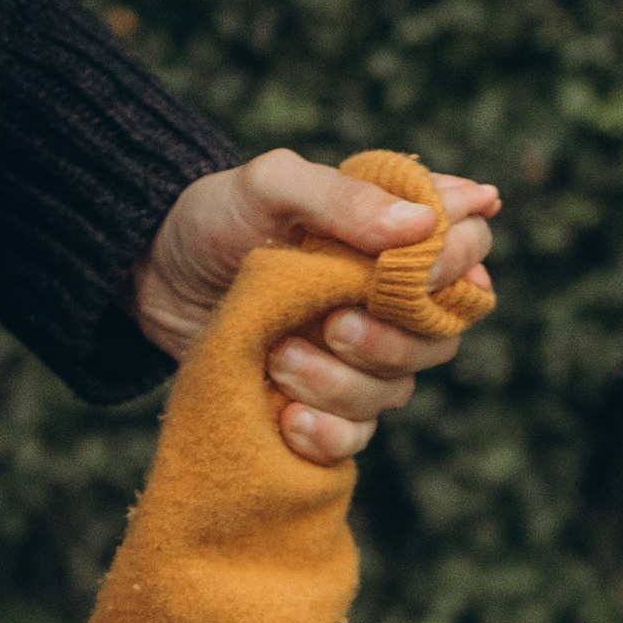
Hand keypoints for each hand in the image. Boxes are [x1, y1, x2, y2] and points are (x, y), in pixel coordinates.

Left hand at [130, 150, 499, 468]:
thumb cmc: (216, 217)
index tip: (410, 272)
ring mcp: (359, 356)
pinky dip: (327, 433)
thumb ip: (343, 198)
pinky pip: (355, 438)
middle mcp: (389, 299)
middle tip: (333, 325)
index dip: (454, 265)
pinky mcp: (324, 402)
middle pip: (441, 335)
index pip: (470, 250)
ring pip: (397, 390)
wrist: (152, 274)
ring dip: (342, 383)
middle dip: (390, 339)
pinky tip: (288, 417)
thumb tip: (422, 225)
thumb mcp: (270, 185)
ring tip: (279, 358)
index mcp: (394, 236)